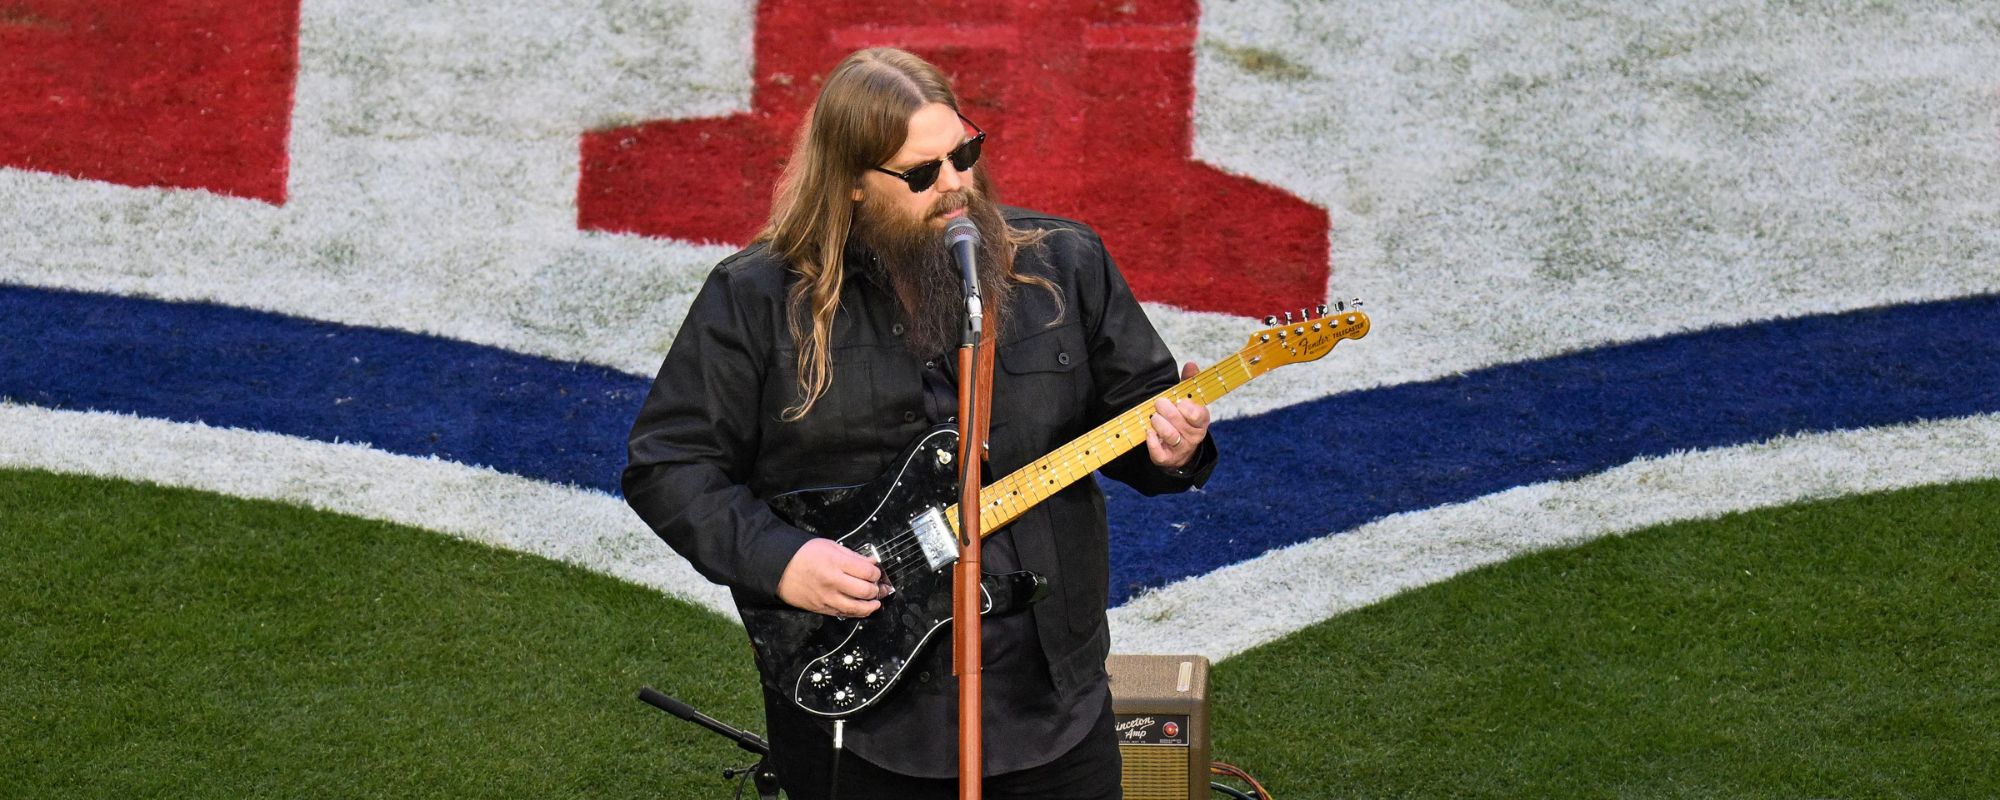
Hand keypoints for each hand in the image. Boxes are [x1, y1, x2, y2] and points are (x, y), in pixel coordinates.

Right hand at [776, 538, 892, 617]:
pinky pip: (843, 614)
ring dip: (870, 606)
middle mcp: (833, 582)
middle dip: (875, 589)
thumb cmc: (803, 555)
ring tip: (875, 602)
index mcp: (835, 563)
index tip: (876, 571)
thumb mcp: (830, 546)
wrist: (780, 569)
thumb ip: (853, 555)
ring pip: (856, 607)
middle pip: (865, 591)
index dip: (876, 572)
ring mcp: (827, 598)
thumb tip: (871, 562)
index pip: (867, 571)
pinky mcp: (822, 608)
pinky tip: (862, 609)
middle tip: (876, 585)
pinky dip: (856, 613)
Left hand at [1144, 361, 1209, 470]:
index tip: (1179, 401)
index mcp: (1201, 421)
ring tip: (1154, 417)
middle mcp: (1193, 436)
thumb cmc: (1182, 419)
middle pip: (1181, 424)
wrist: (1180, 449)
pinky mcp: (1166, 458)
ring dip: (1159, 424)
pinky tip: (1148, 432)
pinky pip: (1159, 452)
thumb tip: (1190, 364)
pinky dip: (1152, 441)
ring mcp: (1180, 449)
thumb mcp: (1188, 401)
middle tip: (1159, 403)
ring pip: (1170, 436)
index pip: (1199, 416)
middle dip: (1168, 411)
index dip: (1188, 408)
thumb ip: (1189, 383)